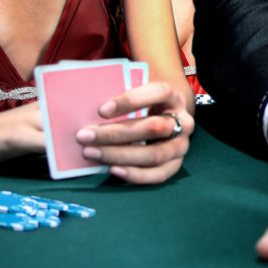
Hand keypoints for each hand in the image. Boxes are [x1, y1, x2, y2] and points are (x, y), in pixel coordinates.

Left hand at [75, 81, 192, 183]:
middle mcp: (183, 121)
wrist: (165, 121)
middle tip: (84, 136)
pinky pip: (159, 174)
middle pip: (154, 127)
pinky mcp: (176, 165)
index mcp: (174, 97)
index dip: (131, 100)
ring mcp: (182, 145)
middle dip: (116, 133)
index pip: (158, 93)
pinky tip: (113, 170)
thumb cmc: (143, 106)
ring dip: (120, 155)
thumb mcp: (137, 96)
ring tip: (91, 153)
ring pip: (155, 154)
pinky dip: (135, 174)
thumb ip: (118, 94)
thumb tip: (84, 103)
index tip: (101, 110)